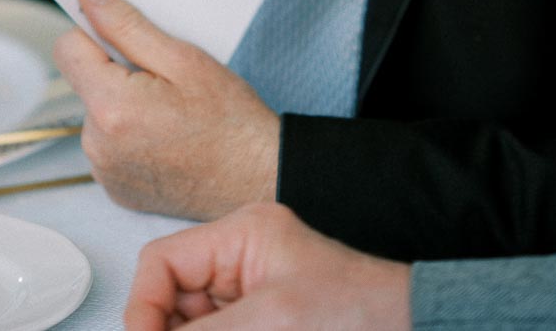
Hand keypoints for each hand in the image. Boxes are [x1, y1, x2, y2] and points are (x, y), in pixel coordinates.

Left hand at [53, 0, 278, 219]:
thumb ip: (125, 24)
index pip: (67, 47)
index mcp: (110, 108)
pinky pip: (107, 143)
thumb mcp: (182, 58)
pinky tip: (164, 135)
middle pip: (83, 81)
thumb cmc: (229, 121)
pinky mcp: (114, 188)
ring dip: (121, 102)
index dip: (94, 33)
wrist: (257, 180)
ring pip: (96, 111)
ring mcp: (104, 171)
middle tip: (163, 78)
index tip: (124, 34)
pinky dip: (128, 134)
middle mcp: (97, 145)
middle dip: (114, 70)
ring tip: (168, 110)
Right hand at [125, 201, 412, 329]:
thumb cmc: (360, 312)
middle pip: (173, 300)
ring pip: (194, 324)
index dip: (143, 308)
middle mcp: (240, 260)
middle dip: (171, 330)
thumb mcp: (269, 320)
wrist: (413, 328)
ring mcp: (253, 295)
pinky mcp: (265, 320)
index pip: (161, 263)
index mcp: (239, 234)